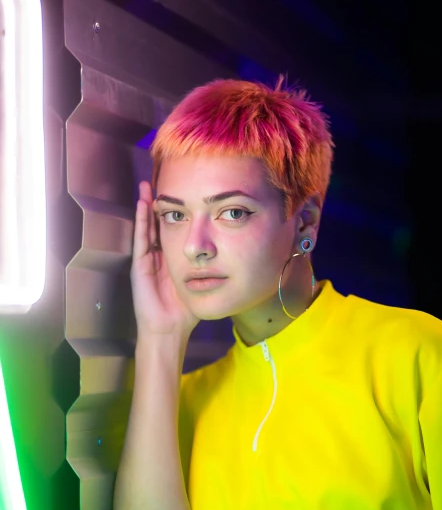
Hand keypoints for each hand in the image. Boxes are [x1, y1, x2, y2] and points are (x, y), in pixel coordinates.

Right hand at [130, 181, 200, 338]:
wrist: (169, 330)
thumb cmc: (186, 311)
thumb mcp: (202, 281)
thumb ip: (211, 267)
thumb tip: (233, 254)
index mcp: (172, 259)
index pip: (174, 229)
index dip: (177, 211)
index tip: (182, 191)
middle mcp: (158, 256)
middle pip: (158, 223)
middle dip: (160, 203)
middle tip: (160, 179)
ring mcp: (147, 260)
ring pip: (147, 227)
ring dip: (146, 206)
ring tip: (148, 184)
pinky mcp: (140, 266)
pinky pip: (141, 239)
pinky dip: (141, 221)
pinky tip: (142, 204)